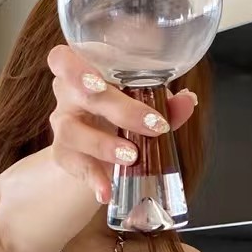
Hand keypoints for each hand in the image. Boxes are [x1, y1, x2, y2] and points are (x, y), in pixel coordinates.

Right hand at [46, 45, 197, 202]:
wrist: (97, 148)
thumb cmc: (117, 113)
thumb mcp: (140, 104)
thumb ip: (163, 103)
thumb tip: (188, 101)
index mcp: (83, 70)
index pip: (64, 59)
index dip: (77, 68)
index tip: (103, 81)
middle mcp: (67, 96)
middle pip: (80, 94)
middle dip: (117, 107)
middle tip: (150, 123)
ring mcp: (63, 127)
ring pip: (74, 132)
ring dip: (105, 145)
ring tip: (132, 156)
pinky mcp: (64, 156)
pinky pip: (78, 167)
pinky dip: (95, 180)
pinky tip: (106, 192)